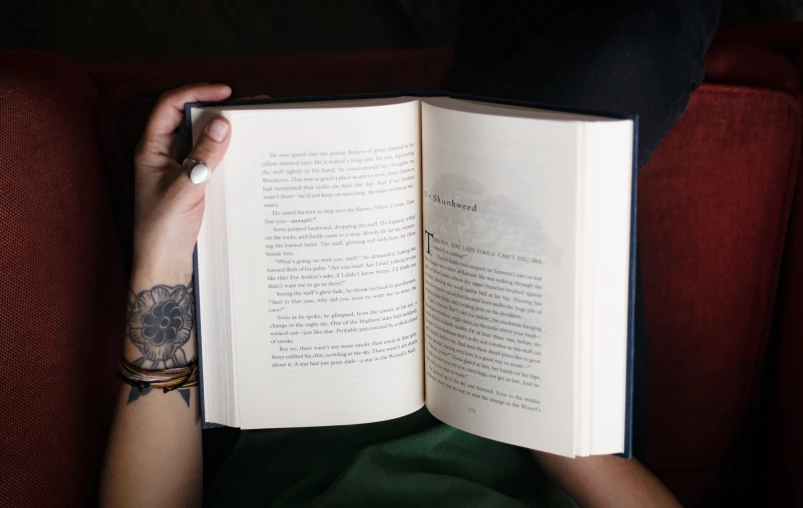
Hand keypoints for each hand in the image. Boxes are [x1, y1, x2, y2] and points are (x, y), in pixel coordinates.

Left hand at [132, 84, 232, 281]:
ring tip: (252, 128)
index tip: (225, 92)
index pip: (170, 106)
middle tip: (246, 108)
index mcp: (151, 150)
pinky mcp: (194, 186)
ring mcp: (180, 171)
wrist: (165, 266)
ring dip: (225, 133)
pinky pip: (212, 161)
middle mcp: (165, 156)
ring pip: (203, 140)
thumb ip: (203, 156)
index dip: (195, 92)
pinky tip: (247, 156)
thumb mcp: (185, 189)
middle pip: (189, 119)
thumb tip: (222, 123)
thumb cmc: (163, 230)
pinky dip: (228, 155)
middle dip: (216, 110)